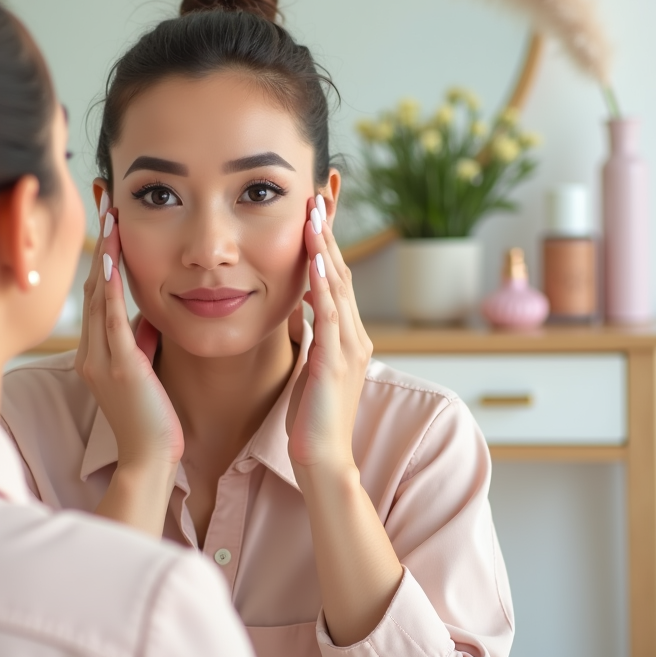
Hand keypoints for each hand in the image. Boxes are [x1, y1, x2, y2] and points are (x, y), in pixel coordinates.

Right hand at [76, 194, 183, 467]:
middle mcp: (90, 352)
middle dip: (100, 243)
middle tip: (106, 203)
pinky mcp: (118, 368)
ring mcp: (100, 359)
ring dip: (104, 253)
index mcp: (95, 353)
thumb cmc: (153, 421)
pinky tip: (112, 260)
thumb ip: (141, 342)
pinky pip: (111, 320)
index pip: (96, 294)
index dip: (102, 255)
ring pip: (98, 296)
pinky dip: (110, 288)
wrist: (150, 460)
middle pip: (92, 285)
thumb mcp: (143, 371)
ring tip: (110, 217)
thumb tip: (147, 317)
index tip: (111, 221)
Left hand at [286, 196, 372, 471]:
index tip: (313, 211)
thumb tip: (301, 307)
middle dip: (328, 233)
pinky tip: (315, 260)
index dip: (325, 243)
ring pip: (337, 286)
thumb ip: (312, 337)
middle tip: (317, 195)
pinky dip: (322, 285)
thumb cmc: (311, 419)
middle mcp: (354, 335)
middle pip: (340, 272)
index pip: (335, 278)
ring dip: (325, 247)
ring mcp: (348, 347)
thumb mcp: (311, 368)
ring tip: (315, 213)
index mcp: (347, 336)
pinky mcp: (335, 362)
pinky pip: (329, 315)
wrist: (324, 461)